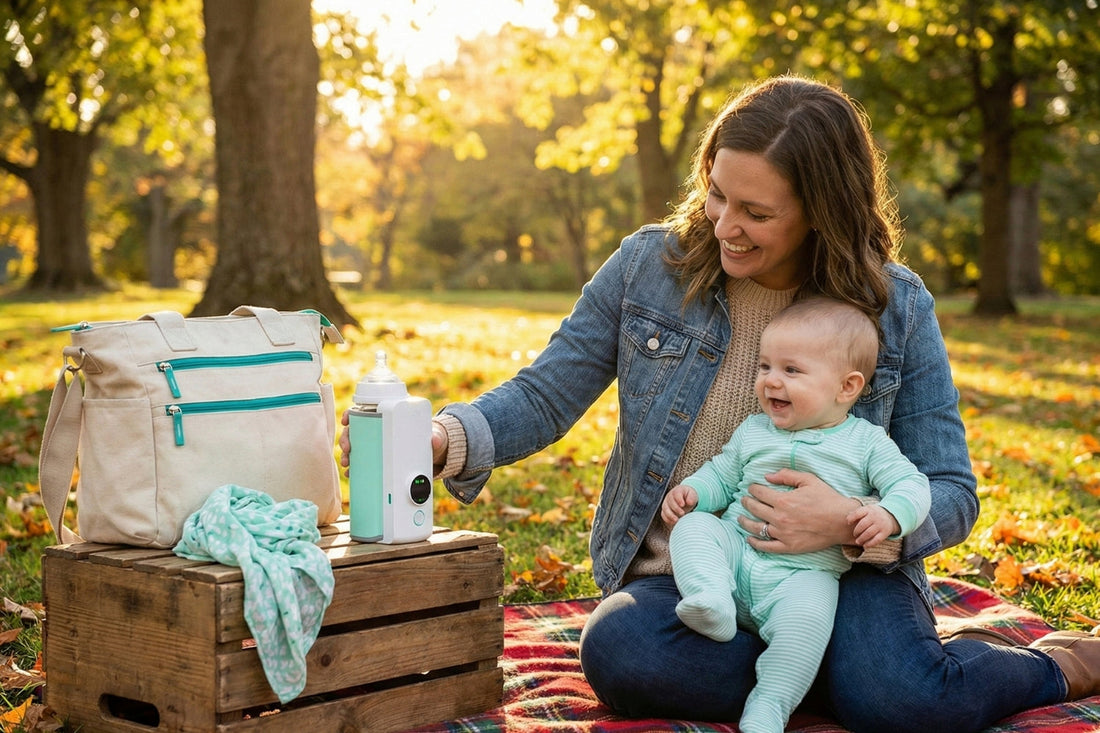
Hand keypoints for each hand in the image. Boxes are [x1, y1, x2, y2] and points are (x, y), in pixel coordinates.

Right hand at [338, 409, 447, 474]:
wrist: (435, 453)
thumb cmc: (432, 438)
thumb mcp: (435, 436)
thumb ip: (436, 438)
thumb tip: (434, 440)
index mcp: (392, 416)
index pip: (367, 409)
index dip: (353, 413)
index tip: (347, 419)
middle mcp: (382, 428)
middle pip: (357, 429)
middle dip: (347, 437)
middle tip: (348, 448)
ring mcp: (379, 443)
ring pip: (357, 445)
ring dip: (348, 453)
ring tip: (347, 462)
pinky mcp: (379, 457)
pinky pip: (363, 460)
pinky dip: (355, 466)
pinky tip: (350, 472)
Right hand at [661, 484, 697, 524]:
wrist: (685, 499)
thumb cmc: (689, 496)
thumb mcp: (692, 495)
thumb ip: (691, 497)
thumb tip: (689, 502)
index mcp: (677, 490)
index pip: (676, 494)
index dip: (679, 499)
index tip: (683, 505)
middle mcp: (670, 496)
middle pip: (670, 502)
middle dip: (676, 508)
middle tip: (682, 513)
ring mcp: (666, 503)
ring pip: (665, 509)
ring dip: (670, 515)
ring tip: (677, 520)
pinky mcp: (665, 510)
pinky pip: (663, 515)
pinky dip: (667, 519)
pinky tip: (673, 522)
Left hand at [738, 468, 860, 553]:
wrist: (842, 522)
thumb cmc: (827, 499)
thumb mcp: (809, 480)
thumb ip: (787, 475)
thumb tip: (767, 476)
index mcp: (784, 500)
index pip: (759, 493)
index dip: (752, 489)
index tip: (751, 488)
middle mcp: (780, 518)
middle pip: (755, 509)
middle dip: (747, 502)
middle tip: (744, 500)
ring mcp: (783, 534)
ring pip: (757, 528)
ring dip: (745, 522)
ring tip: (740, 518)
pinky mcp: (789, 547)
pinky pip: (767, 547)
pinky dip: (755, 543)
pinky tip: (749, 539)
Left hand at [847, 504, 899, 547]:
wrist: (890, 514)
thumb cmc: (872, 513)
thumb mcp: (866, 510)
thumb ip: (856, 513)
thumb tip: (847, 519)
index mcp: (868, 509)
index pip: (858, 513)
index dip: (851, 518)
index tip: (848, 523)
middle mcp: (875, 516)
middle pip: (863, 524)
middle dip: (857, 531)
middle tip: (854, 534)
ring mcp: (880, 524)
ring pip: (869, 533)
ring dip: (861, 539)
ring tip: (857, 541)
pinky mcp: (885, 532)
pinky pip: (877, 540)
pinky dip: (870, 544)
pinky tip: (865, 545)